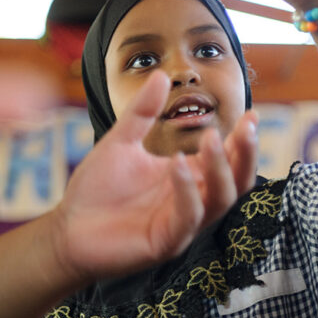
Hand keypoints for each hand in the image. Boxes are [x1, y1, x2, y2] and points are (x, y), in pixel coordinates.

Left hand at [52, 71, 257, 282]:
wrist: (66, 229)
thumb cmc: (95, 191)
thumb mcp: (121, 142)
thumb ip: (143, 112)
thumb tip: (161, 76)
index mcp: (189, 178)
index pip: (228, 159)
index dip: (243, 139)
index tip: (251, 115)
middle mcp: (193, 201)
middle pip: (237, 181)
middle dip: (246, 154)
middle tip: (247, 127)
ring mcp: (183, 224)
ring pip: (220, 200)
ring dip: (220, 169)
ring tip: (211, 139)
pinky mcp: (166, 242)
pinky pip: (188, 217)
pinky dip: (187, 191)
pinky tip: (177, 165)